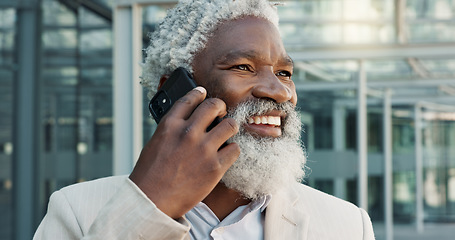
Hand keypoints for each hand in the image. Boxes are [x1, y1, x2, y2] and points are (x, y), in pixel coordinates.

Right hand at [129, 87, 239, 218]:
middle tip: (221, 111)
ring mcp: (203, 149)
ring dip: (230, 127)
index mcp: (170, 125)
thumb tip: (189, 122)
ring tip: (227, 132)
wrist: (151, 201)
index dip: (198, 93)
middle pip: (213, 106)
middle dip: (220, 106)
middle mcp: (188, 133)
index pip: (189, 99)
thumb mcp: (156, 143)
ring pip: (230, 125)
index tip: (203, 92)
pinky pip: (235, 149)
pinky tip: (226, 153)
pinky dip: (232, 150)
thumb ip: (172, 129)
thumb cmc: (150, 175)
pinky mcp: (215, 167)